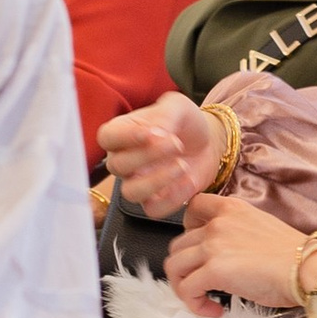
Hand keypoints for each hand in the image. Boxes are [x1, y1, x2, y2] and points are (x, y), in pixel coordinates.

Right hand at [101, 92, 221, 216]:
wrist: (209, 142)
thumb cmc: (186, 122)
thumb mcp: (177, 107)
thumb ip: (163, 116)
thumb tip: (153, 133)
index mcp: (123, 133)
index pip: (107, 138)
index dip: (124, 137)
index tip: (149, 133)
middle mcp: (124, 160)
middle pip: (118, 166)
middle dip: (148, 155)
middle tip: (175, 144)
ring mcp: (138, 183)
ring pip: (130, 193)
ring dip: (157, 180)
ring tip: (182, 165)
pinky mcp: (155, 201)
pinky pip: (153, 210)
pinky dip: (172, 198)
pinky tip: (188, 180)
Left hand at [163, 195, 308, 317]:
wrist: (307, 267)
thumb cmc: (294, 256)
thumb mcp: (262, 228)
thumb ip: (237, 233)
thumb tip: (225, 255)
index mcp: (232, 208)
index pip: (193, 206)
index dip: (187, 227)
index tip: (196, 245)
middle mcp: (218, 223)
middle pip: (178, 244)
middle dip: (186, 267)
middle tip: (202, 283)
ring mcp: (213, 245)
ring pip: (175, 267)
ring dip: (185, 287)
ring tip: (204, 299)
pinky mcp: (213, 270)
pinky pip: (187, 289)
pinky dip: (195, 304)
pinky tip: (214, 310)